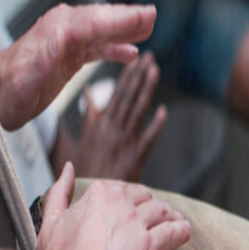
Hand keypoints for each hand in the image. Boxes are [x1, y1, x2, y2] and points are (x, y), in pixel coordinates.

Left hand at [0, 3, 156, 130]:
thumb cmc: (14, 84)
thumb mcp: (40, 66)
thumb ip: (61, 47)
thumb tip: (82, 32)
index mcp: (62, 28)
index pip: (102, 19)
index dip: (127, 17)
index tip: (149, 14)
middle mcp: (65, 29)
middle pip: (105, 20)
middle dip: (130, 18)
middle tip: (152, 15)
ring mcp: (67, 42)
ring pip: (104, 32)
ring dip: (126, 31)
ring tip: (147, 29)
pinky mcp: (67, 57)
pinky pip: (97, 49)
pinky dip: (115, 49)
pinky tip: (129, 54)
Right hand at [37, 162, 190, 249]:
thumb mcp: (49, 223)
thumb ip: (60, 193)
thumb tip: (69, 169)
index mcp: (96, 194)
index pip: (123, 188)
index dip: (130, 202)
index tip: (132, 214)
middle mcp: (118, 203)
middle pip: (147, 197)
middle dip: (151, 208)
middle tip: (155, 221)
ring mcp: (135, 224)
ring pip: (164, 211)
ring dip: (170, 218)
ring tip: (172, 226)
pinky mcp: (150, 247)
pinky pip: (177, 231)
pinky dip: (183, 232)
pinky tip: (182, 234)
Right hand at [71, 52, 166, 181]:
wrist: (91, 193)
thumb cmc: (89, 166)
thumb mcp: (85, 137)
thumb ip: (91, 114)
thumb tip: (89, 93)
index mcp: (100, 123)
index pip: (116, 93)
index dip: (128, 75)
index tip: (136, 58)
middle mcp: (112, 128)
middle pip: (127, 96)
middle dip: (139, 75)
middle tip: (149, 56)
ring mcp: (124, 142)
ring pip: (137, 110)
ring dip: (146, 89)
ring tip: (154, 71)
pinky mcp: (135, 157)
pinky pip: (147, 138)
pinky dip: (155, 124)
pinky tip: (163, 111)